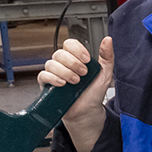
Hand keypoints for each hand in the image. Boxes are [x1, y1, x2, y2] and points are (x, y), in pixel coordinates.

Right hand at [40, 36, 113, 151]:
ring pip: (51, 63)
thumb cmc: (93, 93)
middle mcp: (63, 64)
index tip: (87, 60)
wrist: (87, 112)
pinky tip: (63, 84)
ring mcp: (54, 74)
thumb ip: (107, 57)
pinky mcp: (47, 85)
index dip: (77, 49)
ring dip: (65, 71)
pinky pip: (43, 75)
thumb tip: (108, 39)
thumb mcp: (104, 74)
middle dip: (73, 62)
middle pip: (60, 53)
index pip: (70, 44)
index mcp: (75, 58)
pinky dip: (53, 78)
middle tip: (83, 73)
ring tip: (76, 82)